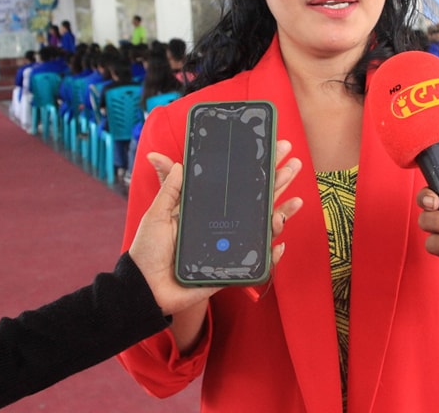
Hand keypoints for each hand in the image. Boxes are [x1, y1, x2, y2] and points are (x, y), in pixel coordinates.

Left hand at [127, 140, 302, 315]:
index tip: (272, 149)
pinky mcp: (231, 269)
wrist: (144, 287)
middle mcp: (223, 225)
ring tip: (292, 204)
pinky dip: (272, 256)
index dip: (256, 169)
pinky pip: (257, 263)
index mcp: (208, 209)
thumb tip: (177, 163)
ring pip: (263, 229)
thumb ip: (169, 190)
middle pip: (257, 202)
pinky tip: (279, 245)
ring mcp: (229, 246)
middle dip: (278, 183)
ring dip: (282, 215)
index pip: (238, 185)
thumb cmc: (148, 250)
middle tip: (294, 165)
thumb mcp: (157, 215)